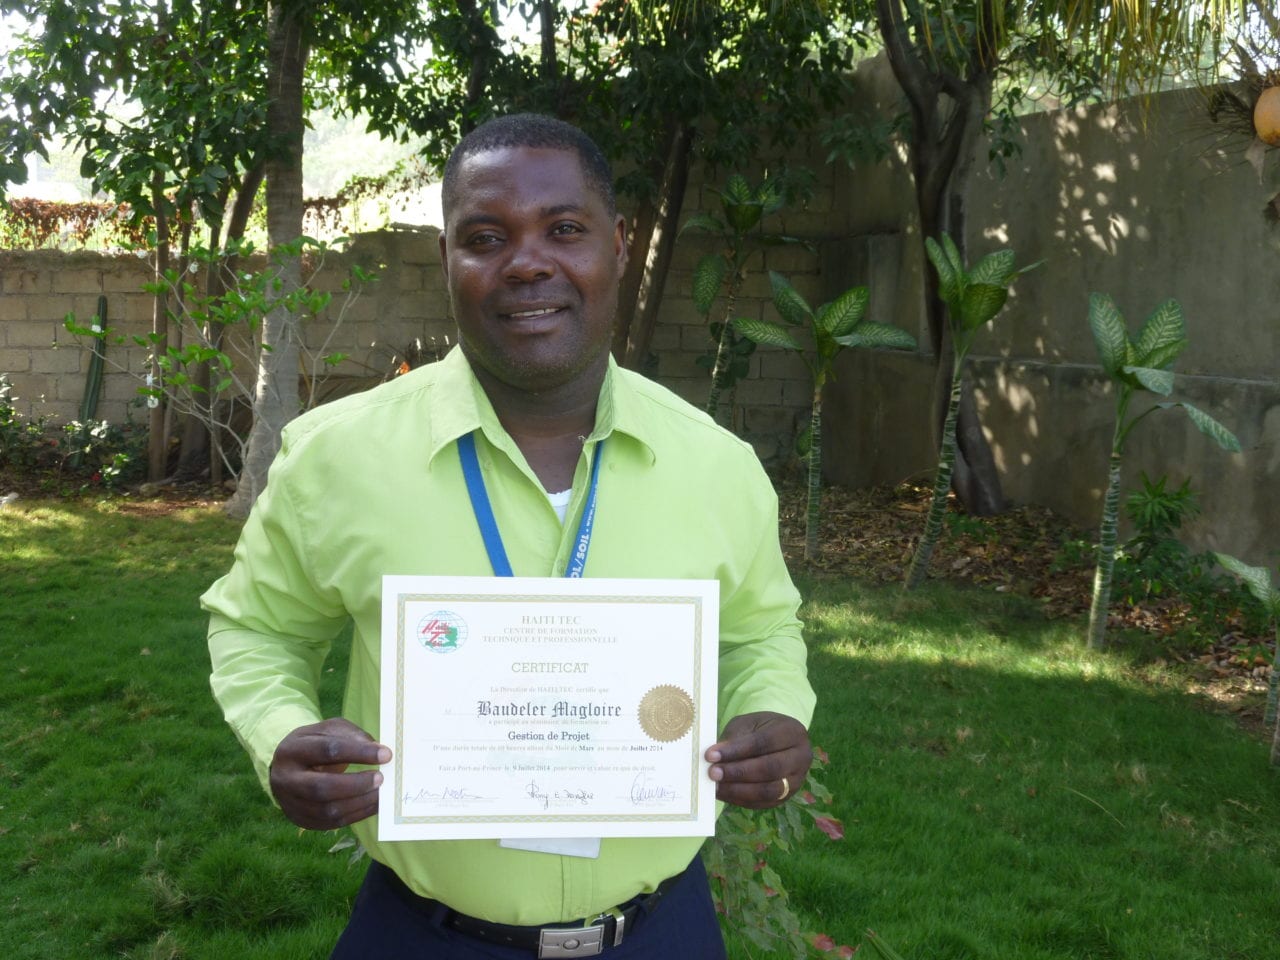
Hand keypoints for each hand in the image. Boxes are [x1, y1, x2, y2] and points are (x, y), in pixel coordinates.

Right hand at [269, 718, 391, 829]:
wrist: (287, 770)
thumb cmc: (314, 745)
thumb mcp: (328, 730)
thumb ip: (352, 736)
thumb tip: (378, 751)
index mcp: (292, 750)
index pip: (327, 750)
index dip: (358, 752)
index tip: (386, 754)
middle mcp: (286, 779)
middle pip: (322, 787)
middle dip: (356, 784)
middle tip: (381, 778)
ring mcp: (291, 804)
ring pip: (327, 810)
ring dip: (360, 802)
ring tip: (381, 792)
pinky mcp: (302, 821)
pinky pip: (332, 823)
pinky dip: (357, 814)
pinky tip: (373, 804)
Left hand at [704, 711, 811, 808]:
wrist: (775, 741)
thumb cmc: (758, 729)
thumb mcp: (747, 724)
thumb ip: (734, 739)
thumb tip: (713, 757)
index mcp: (793, 732)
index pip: (764, 742)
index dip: (736, 750)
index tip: (711, 755)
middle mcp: (801, 757)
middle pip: (770, 769)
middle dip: (738, 772)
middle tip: (712, 773)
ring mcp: (797, 781)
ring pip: (769, 790)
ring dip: (739, 790)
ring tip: (715, 785)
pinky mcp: (786, 798)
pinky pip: (763, 803)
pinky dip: (740, 799)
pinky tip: (723, 793)